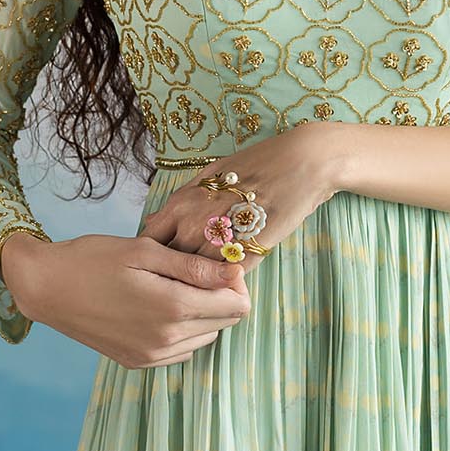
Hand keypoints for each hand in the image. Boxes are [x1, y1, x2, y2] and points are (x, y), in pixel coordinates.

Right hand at [3, 229, 251, 366]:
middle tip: (197, 271)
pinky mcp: (137, 362)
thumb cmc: (93, 259)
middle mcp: (165, 340)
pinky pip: (181, 350)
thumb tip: (235, 273)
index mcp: (172, 308)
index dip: (235, 282)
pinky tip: (161, 306)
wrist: (46, 287)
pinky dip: (183, 330)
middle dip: (221, 296)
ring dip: (202, 314)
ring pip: (205, 337)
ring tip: (175, 286)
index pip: (236, 307)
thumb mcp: (145, 251)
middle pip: (224, 323)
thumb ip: (193, 267)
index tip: (218, 264)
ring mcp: (150, 356)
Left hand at [138, 121, 337, 275]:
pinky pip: (223, 281)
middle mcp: (193, 225)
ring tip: (201, 285)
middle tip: (178, 278)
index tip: (161, 259)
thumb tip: (155, 221)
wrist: (300, 164)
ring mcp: (218, 243)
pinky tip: (226, 282)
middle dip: (170, 272)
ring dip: (196, 283)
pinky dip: (222, 284)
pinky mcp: (245, 258)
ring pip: (194, 278)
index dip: (153, 253)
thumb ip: (181, 201)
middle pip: (168, 264)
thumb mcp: (210, 175)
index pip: (149, 241)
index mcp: (181, 204)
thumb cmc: (256, 164)